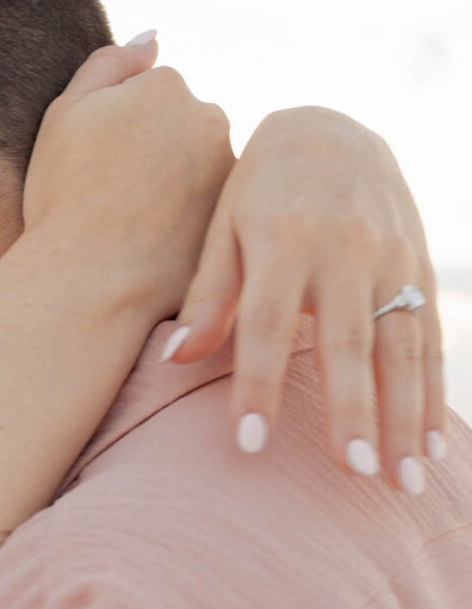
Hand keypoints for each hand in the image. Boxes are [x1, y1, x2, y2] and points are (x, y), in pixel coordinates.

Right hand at [21, 34, 233, 313]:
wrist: (91, 278)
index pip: (147, 91)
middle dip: (157, 148)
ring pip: (202, 164)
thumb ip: (110, 62)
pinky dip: (191, 217)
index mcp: (167, 85)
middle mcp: (211, 117)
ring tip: (137, 222)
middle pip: (182, 123)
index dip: (116, 125)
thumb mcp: (66, 113)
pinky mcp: (240, 214)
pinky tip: (160, 242)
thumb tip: (154, 38)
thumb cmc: (66, 194)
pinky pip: (212, 205)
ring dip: (177, 183)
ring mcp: (231, 169)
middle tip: (116, 193)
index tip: (98, 161)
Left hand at [166, 106, 442, 488]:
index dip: (257, 384)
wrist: (333, 127)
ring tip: (405, 481)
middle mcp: (343, 248)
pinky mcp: (420, 265)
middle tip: (355, 472)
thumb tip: (175, 359)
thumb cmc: (259, 188)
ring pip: (403, 346)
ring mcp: (391, 257)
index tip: (249, 444)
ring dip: (406, 417)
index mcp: (281, 238)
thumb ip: (208, 293)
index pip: (266, 322)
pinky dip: (433, 394)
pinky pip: (430, 338)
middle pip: (347, 340)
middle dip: (354, 409)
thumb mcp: (224, 225)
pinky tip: (431, 446)